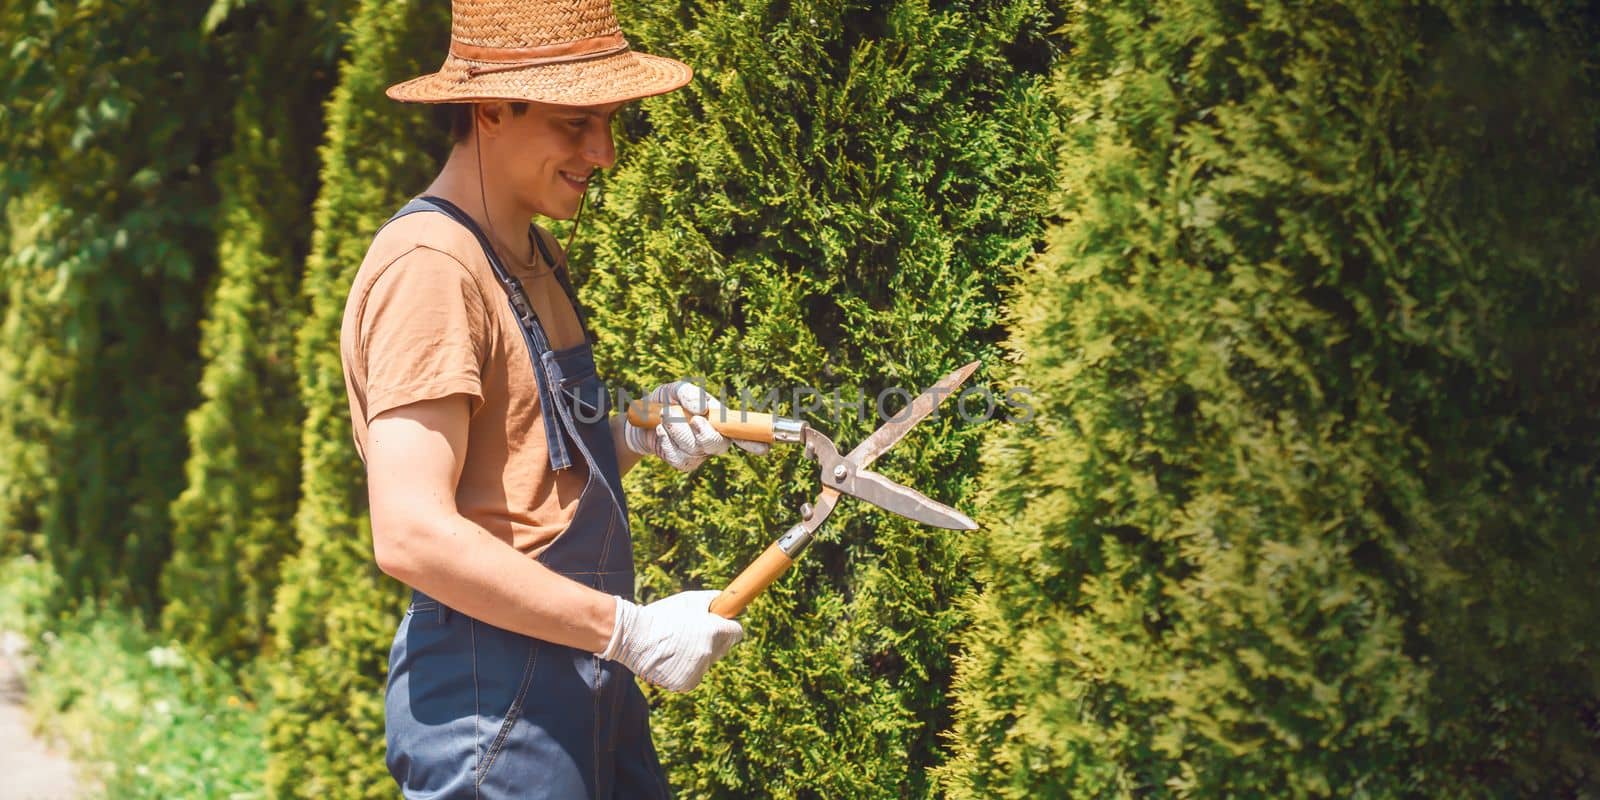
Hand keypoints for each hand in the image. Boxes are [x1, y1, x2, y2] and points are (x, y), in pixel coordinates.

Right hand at [597, 590, 743, 691]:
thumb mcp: (689, 600)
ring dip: (699, 655)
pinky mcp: (686, 684)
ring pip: (708, 662)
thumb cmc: (662, 614)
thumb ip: (713, 600)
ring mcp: (698, 670)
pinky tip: (672, 657)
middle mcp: (709, 653)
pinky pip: (694, 675)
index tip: (721, 625)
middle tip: (693, 632)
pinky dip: (686, 668)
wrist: (632, 636)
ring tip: (677, 644)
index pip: (737, 632)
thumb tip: (731, 602)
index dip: (729, 627)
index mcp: (714, 632)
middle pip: (723, 648)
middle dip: (714, 640)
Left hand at [624, 381, 770, 471]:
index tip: (764, 446)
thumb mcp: (675, 390)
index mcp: (720, 421)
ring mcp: (698, 453)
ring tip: (665, 417)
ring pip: (694, 449)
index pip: (743, 433)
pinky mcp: (682, 463)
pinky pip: (678, 457)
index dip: (755, 440)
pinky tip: (660, 431)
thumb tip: (703, 408)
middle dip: (706, 434)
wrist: (640, 421)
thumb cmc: (665, 402)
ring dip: (677, 431)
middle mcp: (713, 439)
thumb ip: (690, 393)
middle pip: (719, 445)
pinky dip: (666, 441)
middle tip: (693, 420)